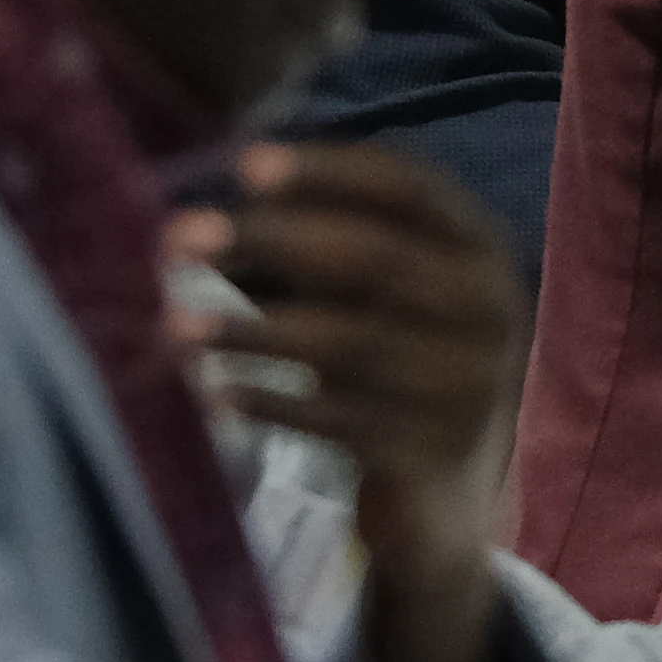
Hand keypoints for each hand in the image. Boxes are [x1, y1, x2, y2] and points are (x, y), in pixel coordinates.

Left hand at [172, 145, 528, 661]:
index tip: (245, 165)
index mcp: (479, 250)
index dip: (329, 172)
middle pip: (375, 258)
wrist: (452, 496)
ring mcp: (466, 384)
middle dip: (271, 240)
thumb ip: (309, 255)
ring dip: (253, 331)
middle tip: (180, 236)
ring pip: (350, 343)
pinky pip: (342, 419)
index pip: (410, 189)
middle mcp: (487, 308)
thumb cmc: (399, 365)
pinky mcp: (432, 451)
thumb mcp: (372, 300)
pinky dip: (275, 402)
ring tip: (174, 323)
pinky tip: (218, 393)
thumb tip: (205, 223)